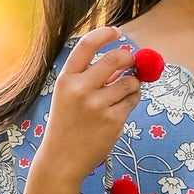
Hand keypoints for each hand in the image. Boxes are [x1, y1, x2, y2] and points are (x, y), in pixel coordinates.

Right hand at [31, 26, 144, 185]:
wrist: (62, 160)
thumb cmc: (66, 125)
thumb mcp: (67, 96)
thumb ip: (89, 76)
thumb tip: (122, 58)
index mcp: (66, 79)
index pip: (87, 45)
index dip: (105, 34)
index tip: (118, 33)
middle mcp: (81, 89)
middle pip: (115, 58)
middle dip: (128, 57)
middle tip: (131, 62)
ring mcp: (98, 105)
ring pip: (129, 82)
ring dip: (132, 84)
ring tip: (122, 94)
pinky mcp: (113, 120)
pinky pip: (132, 101)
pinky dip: (131, 101)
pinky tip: (119, 110)